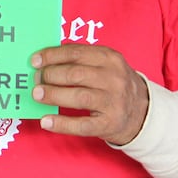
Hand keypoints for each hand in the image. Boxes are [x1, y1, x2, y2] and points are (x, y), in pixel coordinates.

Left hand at [31, 44, 148, 145]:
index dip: (52, 56)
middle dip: (50, 76)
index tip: (35, 61)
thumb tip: (45, 60)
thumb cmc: (114, 84)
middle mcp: (114, 79)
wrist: (142, 112)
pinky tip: (46, 121)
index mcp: (110, 58)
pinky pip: (82, 125)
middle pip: (75, 74)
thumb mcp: (105, 65)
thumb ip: (80, 59)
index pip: (76, 53)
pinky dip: (62, 124)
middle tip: (36, 80)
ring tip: (37, 94)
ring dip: (53, 95)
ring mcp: (113, 102)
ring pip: (79, 97)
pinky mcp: (109, 124)